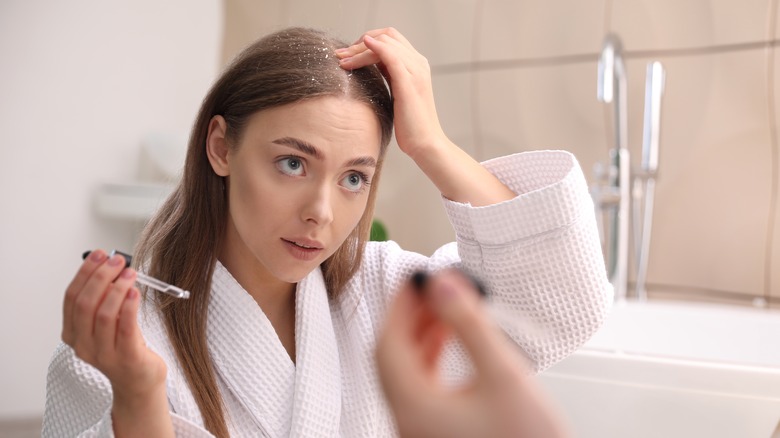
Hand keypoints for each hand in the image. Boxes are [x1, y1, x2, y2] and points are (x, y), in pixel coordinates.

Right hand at [62, 250, 171, 433]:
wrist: (139, 381)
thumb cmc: (124, 346)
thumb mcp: (107, 323)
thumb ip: (104, 299)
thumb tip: (110, 265)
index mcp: (73, 334)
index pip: (72, 298)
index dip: (85, 273)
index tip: (99, 254)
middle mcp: (83, 345)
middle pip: (85, 304)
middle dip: (101, 277)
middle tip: (118, 261)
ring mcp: (103, 354)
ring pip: (104, 314)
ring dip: (117, 288)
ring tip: (131, 273)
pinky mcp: (126, 358)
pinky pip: (125, 328)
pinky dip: (129, 306)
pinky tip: (135, 292)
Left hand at [336, 27, 446, 158]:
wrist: (425, 143)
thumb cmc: (409, 125)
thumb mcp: (397, 94)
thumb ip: (388, 77)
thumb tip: (366, 67)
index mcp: (416, 65)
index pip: (390, 38)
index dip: (367, 41)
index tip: (348, 55)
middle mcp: (418, 63)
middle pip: (387, 35)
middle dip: (360, 42)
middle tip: (340, 55)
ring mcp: (415, 71)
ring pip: (386, 43)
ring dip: (359, 48)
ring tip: (342, 60)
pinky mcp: (409, 82)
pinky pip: (390, 56)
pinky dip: (374, 49)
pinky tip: (359, 50)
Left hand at [376, 271, 568, 437]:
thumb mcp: (503, 376)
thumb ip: (470, 325)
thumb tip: (443, 285)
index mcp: (414, 409)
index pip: (389, 344)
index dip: (400, 305)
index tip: (415, 279)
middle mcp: (408, 421)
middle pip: (393, 358)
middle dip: (410, 317)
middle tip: (430, 288)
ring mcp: (419, 429)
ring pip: (406, 372)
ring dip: (420, 335)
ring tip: (443, 307)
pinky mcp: (435, 432)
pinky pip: (420, 387)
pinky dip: (429, 357)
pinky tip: (448, 340)